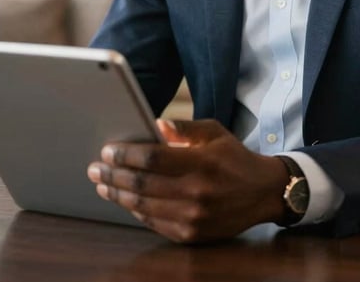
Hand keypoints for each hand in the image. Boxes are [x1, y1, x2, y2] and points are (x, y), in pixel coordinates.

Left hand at [87, 119, 288, 242]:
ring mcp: (194, 218)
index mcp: (202, 163)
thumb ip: (183, 128)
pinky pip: (154, 223)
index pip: (153, 158)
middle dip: (113, 175)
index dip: (126, 154)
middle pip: (142, 184)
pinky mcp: (192, 235)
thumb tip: (153, 124)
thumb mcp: (214, 133)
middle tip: (95, 168)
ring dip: (118, 195)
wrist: (263, 193)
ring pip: (143, 207)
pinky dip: (135, 211)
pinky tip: (125, 200)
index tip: (107, 150)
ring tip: (103, 184)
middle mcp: (197, 192)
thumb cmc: (234, 158)